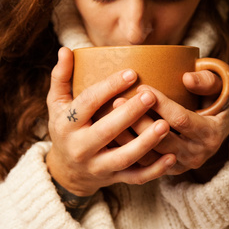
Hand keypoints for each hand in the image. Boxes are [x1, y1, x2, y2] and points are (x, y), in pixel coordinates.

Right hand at [45, 47, 176, 195]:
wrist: (67, 172)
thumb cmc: (65, 130)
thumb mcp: (57, 105)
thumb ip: (61, 78)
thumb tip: (65, 49)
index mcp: (67, 125)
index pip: (88, 103)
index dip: (110, 88)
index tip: (132, 73)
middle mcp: (81, 148)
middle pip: (107, 131)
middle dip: (130, 114)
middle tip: (151, 96)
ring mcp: (98, 166)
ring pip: (123, 157)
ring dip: (145, 143)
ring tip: (165, 125)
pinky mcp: (113, 179)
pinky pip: (135, 178)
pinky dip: (154, 171)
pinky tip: (172, 157)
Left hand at [113, 69, 228, 180]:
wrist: (215, 132)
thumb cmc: (215, 104)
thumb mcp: (220, 90)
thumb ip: (207, 81)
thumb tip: (187, 78)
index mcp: (211, 133)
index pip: (181, 119)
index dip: (161, 104)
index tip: (142, 87)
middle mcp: (197, 154)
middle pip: (162, 139)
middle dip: (139, 120)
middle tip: (117, 101)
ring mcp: (182, 166)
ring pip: (150, 154)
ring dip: (129, 137)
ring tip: (109, 118)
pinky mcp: (168, 171)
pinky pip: (145, 164)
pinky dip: (128, 150)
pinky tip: (112, 135)